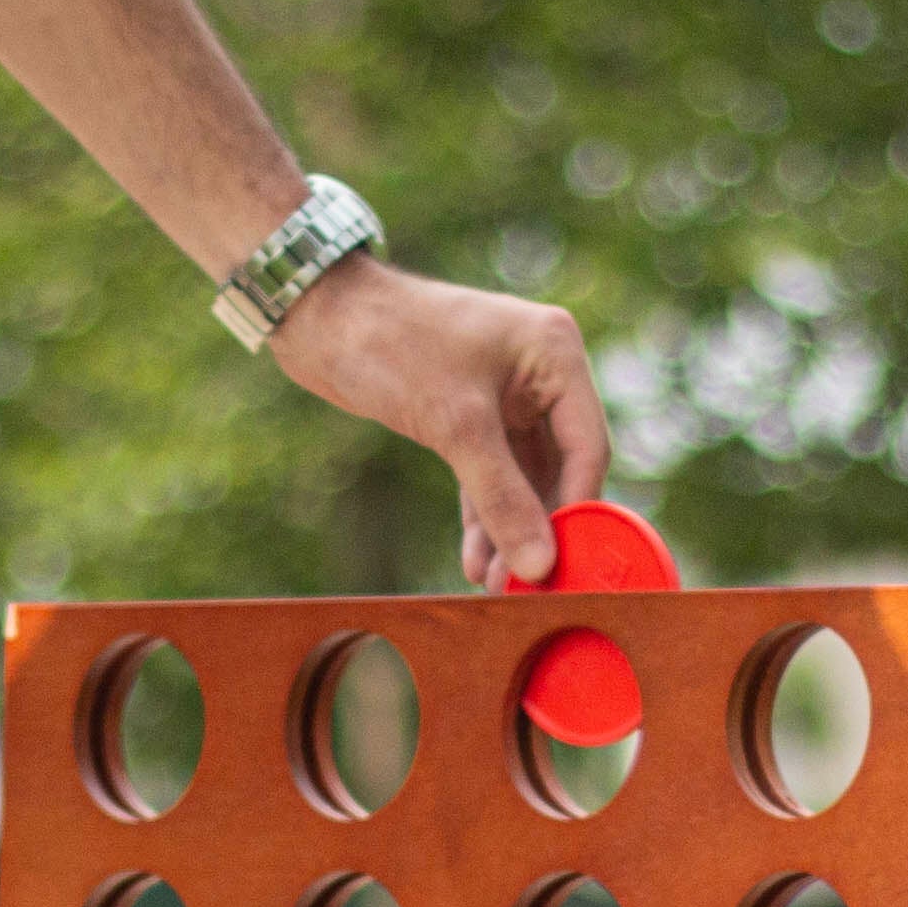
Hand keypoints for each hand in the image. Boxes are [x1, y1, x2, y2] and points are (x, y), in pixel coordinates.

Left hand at [264, 258, 607, 586]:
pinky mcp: (469, 413)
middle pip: (559, 467)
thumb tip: (539, 565)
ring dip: (509, 530)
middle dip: (539, 528)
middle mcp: (538, 371)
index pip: (587, 446)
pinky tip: (476, 560)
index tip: (566, 568)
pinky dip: (483, 514)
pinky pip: (489, 474)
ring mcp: (505, 393)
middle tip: (528, 588)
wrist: (319, 318)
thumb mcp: (455, 425)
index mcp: (554, 352)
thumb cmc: (392, 345)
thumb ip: (501, 496)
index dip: (578, 511)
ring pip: (521, 477)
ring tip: (496, 585)